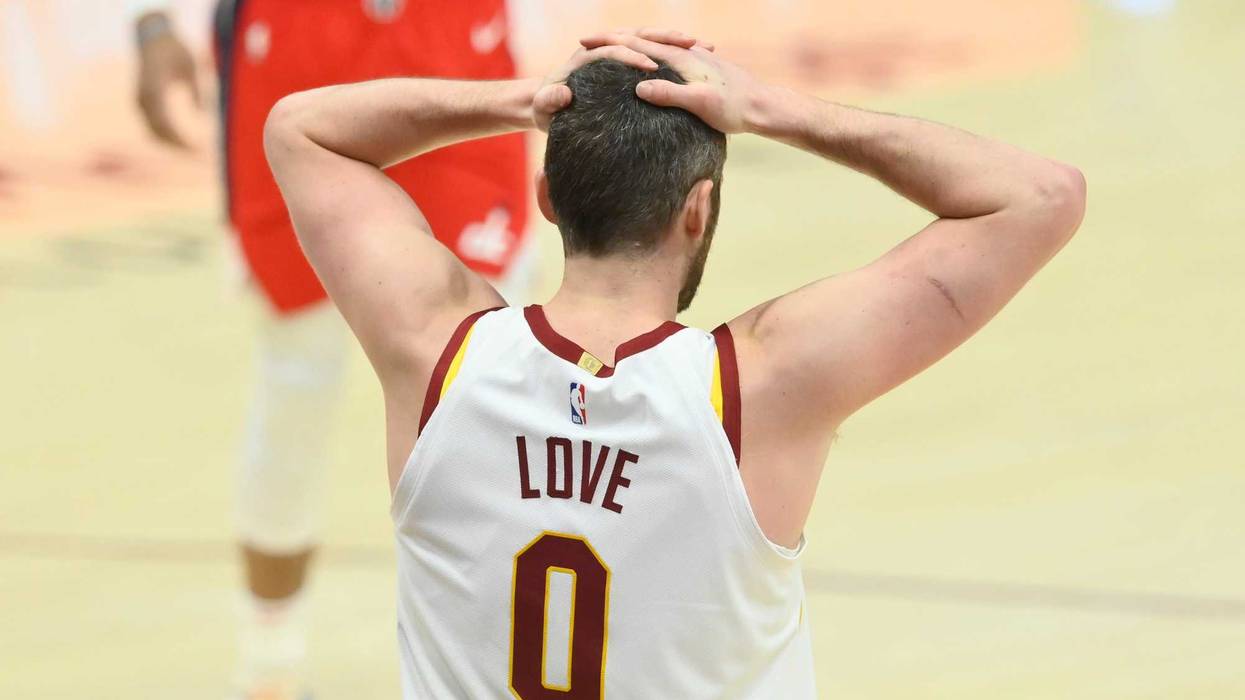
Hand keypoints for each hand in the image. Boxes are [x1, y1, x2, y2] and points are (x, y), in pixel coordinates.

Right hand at [136, 14, 201, 148]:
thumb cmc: (175, 49)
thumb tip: (203, 115)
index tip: (196, 150)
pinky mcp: (142, 101)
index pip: (165, 122)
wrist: (153, 37)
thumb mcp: (191, 66)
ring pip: (152, 131)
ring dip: (171, 144)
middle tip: (198, 154)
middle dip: (177, 146)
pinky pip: (152, 124)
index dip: (179, 140)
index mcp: (155, 88)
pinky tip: (182, 142)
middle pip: (157, 131)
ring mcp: (140, 99)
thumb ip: (196, 90)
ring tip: (193, 151)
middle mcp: (143, 96)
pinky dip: (165, 136)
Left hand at [533, 28, 711, 131]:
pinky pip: (655, 55)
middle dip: (666, 38)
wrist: (538, 105)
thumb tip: (562, 93)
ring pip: (652, 43)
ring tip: (704, 46)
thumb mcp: (543, 107)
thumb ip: (549, 101)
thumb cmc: (542, 107)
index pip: (616, 47)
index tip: (650, 66)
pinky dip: (676, 54)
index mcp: (587, 57)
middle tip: (693, 43)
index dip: (633, 55)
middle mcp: (605, 53)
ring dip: (676, 42)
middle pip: (641, 37)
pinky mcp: (624, 68)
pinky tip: (701, 59)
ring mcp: (617, 59)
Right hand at [580, 31, 761, 134]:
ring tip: (607, 50)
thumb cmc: (734, 107)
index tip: (582, 43)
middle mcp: (683, 53)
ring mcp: (690, 59)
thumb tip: (639, 86)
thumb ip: (670, 94)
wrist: (763, 106)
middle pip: (640, 39)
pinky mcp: (697, 69)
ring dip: (628, 44)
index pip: (635, 44)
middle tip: (586, 42)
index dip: (607, 43)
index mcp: (678, 59)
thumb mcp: (701, 104)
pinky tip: (645, 66)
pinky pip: (665, 57)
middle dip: (612, 39)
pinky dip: (648, 55)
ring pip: (652, 46)